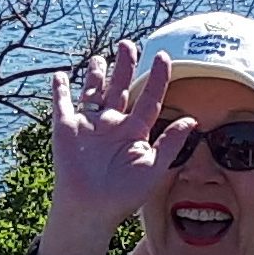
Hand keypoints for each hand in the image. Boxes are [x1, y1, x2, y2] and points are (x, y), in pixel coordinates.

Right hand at [39, 41, 186, 254]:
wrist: (92, 210)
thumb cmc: (124, 195)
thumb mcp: (154, 168)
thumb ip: (171, 143)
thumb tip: (193, 119)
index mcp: (134, 130)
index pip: (149, 98)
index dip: (157, 77)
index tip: (164, 57)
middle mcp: (112, 123)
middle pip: (120, 87)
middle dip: (125, 65)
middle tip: (129, 45)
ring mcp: (89, 124)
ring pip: (94, 91)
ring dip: (96, 74)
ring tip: (100, 57)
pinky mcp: (67, 128)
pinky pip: (62, 104)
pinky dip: (60, 89)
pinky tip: (61, 74)